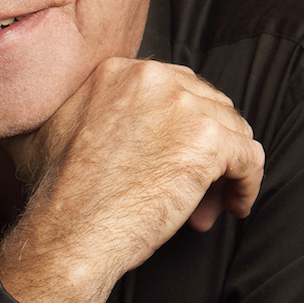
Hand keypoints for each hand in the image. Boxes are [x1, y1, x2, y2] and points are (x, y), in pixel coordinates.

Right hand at [0, 58, 263, 302]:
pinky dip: (246, 184)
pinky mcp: (209, 141)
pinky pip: (250, 157)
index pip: (176, 89)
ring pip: (232, 131)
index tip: (171, 161)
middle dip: (205, 148)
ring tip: (207, 205)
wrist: (68, 232)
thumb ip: (82, 106)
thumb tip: (100, 117)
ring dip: (224, 170)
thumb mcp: (54, 128)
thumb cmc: (59, 195)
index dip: (181, 129)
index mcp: (119, 70)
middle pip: (208, 106)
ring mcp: (184, 107)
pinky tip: (234, 205)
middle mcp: (154, 78)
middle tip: (194, 188)